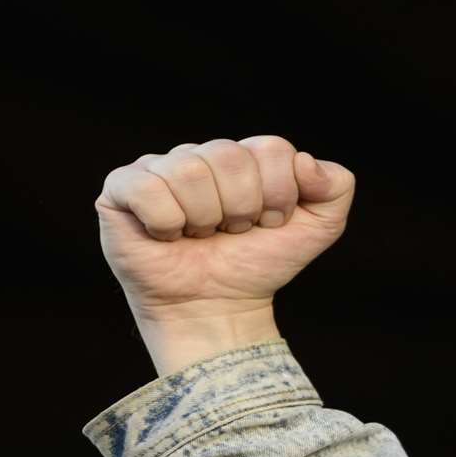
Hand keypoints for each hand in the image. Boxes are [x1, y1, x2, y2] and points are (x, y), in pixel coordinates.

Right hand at [95, 136, 355, 373]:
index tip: (269, 223)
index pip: (272, 148)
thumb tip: (305, 162)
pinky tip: (168, 236)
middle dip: (242, 208)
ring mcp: (158, 168)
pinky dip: (167, 222)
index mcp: (244, 157)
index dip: (279, 194)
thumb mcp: (319, 228)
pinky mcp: (121, 189)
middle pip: (230, 156)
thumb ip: (335, 187)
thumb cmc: (259, 265)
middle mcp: (200, 156)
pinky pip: (148, 187)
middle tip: (232, 232)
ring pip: (191, 171)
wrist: (218, 308)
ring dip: (206, 219)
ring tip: (201, 236)